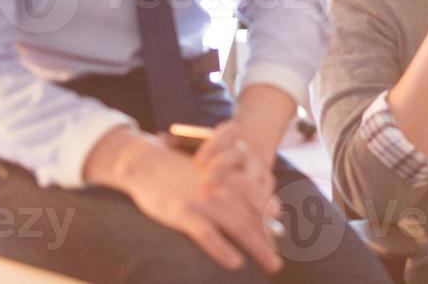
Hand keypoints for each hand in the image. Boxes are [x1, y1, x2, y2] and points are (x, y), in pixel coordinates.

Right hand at [89, 129, 282, 273]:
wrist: (147, 162)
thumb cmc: (181, 173)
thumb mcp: (209, 175)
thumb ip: (230, 189)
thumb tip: (252, 211)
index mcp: (231, 178)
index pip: (259, 200)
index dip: (271, 222)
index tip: (281, 239)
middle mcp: (223, 189)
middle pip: (254, 217)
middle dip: (269, 241)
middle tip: (277, 263)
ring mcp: (204, 201)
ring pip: (239, 227)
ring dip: (258, 248)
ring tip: (272, 264)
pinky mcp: (184, 213)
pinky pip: (208, 234)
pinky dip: (223, 249)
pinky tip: (236, 263)